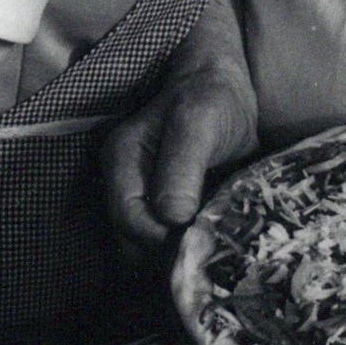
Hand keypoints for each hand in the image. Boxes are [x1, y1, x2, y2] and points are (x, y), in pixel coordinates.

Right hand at [103, 66, 257, 248]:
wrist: (223, 89)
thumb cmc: (210, 97)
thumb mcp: (199, 122)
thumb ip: (183, 166)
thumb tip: (173, 218)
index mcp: (122, 160)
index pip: (127, 219)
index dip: (160, 239)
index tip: (197, 243)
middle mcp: (125, 184)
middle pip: (132, 241)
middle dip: (166, 254)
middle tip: (207, 252)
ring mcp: (143, 199)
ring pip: (146, 249)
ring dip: (176, 255)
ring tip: (211, 249)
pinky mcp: (164, 210)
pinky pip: (165, 243)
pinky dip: (185, 249)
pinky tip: (211, 245)